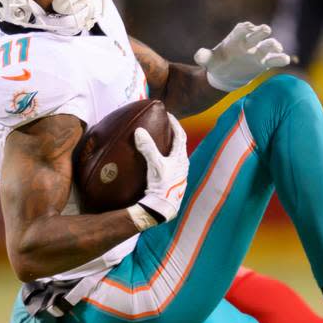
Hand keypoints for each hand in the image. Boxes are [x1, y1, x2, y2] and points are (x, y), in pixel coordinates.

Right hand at [131, 113, 188, 227]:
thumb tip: (139, 131)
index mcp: (181, 158)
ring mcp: (180, 173)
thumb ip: (148, 148)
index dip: (175, 123)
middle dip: (173, 132)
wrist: (164, 208)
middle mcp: (183, 164)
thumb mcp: (155, 165)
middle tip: (164, 124)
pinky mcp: (175, 180)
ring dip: (170, 144)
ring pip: (177, 154)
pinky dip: (166, 155)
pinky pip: (172, 163)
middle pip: (180, 143)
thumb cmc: (162, 186)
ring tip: (160, 139)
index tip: (168, 115)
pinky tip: (159, 159)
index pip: (180, 135)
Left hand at [194, 22, 290, 91]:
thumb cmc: (217, 64)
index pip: (242, 29)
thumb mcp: (209, 61)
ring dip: (273, 45)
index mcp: (235, 38)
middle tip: (266, 30)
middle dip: (261, 31)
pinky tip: (285, 59)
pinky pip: (274, 59)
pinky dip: (280, 58)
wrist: (225, 76)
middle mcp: (249, 43)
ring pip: (268, 45)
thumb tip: (198, 55)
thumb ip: (204, 56)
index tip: (247, 27)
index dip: (245, 27)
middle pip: (258, 33)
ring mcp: (258, 52)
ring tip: (276, 48)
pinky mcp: (264, 63)